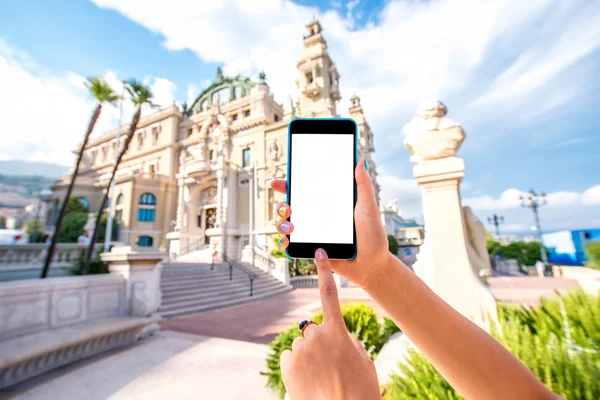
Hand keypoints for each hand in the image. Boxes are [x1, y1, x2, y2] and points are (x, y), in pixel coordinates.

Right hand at [272, 157, 390, 286]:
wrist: (372, 265)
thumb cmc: (373, 236)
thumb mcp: (368, 208)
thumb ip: (363, 185)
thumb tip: (361, 160)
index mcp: (328, 204)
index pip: (304, 191)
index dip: (289, 185)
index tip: (278, 182)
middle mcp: (316, 218)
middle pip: (290, 207)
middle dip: (282, 206)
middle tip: (288, 208)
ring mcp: (312, 234)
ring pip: (286, 225)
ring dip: (281, 223)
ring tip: (291, 226)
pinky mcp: (311, 250)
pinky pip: (292, 246)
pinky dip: (283, 242)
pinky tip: (287, 240)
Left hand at [280, 249, 380, 399]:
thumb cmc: (359, 391)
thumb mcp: (362, 361)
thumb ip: (348, 340)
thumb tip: (336, 336)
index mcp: (338, 332)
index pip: (329, 294)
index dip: (324, 272)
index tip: (320, 253)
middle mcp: (316, 336)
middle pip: (314, 329)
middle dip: (320, 341)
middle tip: (331, 364)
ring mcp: (300, 350)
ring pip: (303, 344)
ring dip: (310, 355)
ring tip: (321, 377)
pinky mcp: (287, 364)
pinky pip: (291, 356)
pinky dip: (297, 366)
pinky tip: (308, 380)